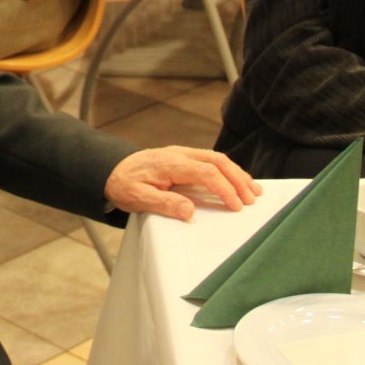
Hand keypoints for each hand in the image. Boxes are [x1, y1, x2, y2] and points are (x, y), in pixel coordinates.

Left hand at [104, 147, 260, 220]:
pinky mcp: (184, 158)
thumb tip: (189, 210)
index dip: (224, 188)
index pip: (206, 172)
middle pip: (217, 161)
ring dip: (236, 174)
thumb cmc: (124, 184)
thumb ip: (164, 203)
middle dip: (238, 179)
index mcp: (171, 163)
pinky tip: (237, 182)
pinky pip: (211, 161)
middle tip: (252, 200)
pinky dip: (228, 171)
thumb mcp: (138, 198)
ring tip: (253, 191)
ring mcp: (183, 154)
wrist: (111, 169)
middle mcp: (180, 154)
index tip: (236, 205)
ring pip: (217, 159)